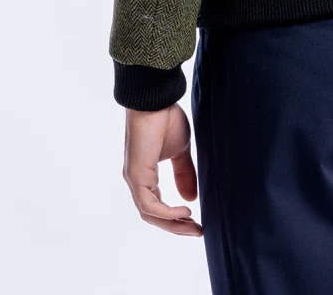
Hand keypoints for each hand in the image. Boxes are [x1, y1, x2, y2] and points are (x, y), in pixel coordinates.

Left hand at [122, 102, 202, 235]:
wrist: (156, 100)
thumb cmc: (166, 119)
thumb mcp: (181, 151)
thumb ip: (184, 174)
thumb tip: (191, 199)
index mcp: (146, 175)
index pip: (157, 207)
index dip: (176, 218)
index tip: (197, 223)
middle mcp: (137, 181)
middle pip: (154, 216)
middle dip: (176, 227)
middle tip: (198, 232)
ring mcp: (134, 180)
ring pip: (151, 214)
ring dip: (173, 224)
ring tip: (193, 227)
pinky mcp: (136, 176)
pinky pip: (150, 205)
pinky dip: (167, 213)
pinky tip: (185, 212)